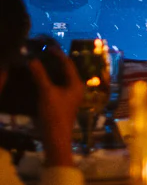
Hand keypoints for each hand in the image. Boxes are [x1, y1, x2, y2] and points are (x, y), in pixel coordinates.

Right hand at [29, 47, 83, 166]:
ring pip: (61, 78)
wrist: (56, 137)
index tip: (47, 47)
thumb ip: (40, 75)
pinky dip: (50, 80)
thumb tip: (32, 60)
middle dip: (54, 61)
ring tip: (40, 63)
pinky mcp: (64, 102)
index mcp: (76, 84)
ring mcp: (71, 96)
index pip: (68, 64)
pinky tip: (40, 78)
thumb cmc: (54, 114)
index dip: (57, 54)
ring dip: (51, 71)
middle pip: (66, 70)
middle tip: (42, 53)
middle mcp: (76, 88)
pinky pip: (58, 86)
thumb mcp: (46, 92)